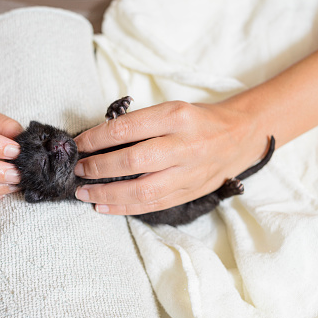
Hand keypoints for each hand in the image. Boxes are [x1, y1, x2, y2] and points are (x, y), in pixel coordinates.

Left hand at [73, 101, 267, 214]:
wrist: (239, 136)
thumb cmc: (198, 120)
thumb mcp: (171, 109)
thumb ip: (140, 125)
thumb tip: (99, 141)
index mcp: (176, 116)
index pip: (127, 128)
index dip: (96, 138)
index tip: (78, 144)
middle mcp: (184, 145)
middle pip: (133, 160)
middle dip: (99, 167)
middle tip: (79, 170)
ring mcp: (188, 173)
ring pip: (142, 190)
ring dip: (108, 194)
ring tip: (85, 193)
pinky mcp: (190, 192)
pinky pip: (154, 205)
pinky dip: (125, 208)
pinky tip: (104, 207)